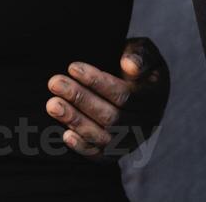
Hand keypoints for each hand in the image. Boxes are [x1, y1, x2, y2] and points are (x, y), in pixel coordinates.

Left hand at [45, 36, 168, 158]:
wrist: (131, 85)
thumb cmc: (132, 62)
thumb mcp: (143, 50)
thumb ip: (140, 55)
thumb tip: (129, 65)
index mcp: (154, 98)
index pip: (125, 95)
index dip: (98, 82)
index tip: (72, 67)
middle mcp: (146, 123)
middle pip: (112, 117)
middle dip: (80, 99)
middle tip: (54, 83)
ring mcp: (131, 140)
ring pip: (105, 137)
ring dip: (76, 121)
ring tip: (52, 104)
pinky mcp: (116, 152)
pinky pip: (101, 155)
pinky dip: (83, 147)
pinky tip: (65, 134)